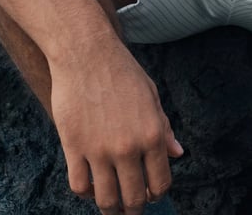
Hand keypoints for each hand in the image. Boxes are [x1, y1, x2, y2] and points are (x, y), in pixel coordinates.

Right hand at [49, 40, 183, 214]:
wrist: (86, 52)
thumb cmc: (121, 71)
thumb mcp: (151, 95)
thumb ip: (163, 127)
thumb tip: (177, 153)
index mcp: (152, 134)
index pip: (160, 183)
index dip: (157, 194)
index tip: (150, 195)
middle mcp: (128, 146)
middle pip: (133, 199)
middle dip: (134, 210)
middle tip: (130, 208)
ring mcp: (99, 149)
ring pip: (106, 199)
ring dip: (110, 208)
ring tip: (110, 205)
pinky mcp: (74, 147)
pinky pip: (79, 186)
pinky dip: (86, 192)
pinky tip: (90, 184)